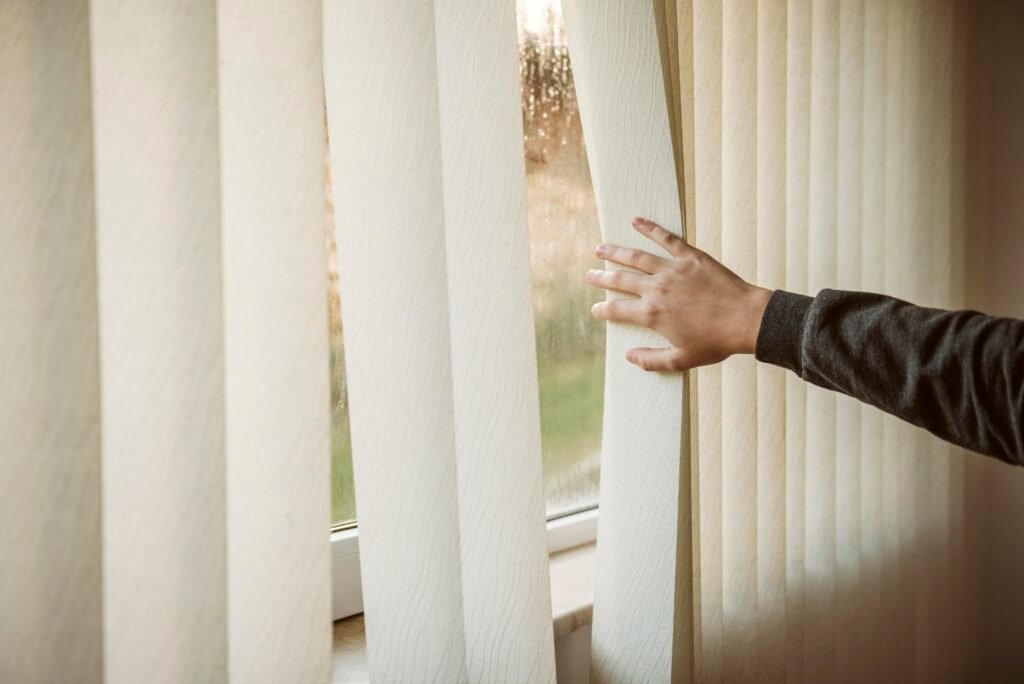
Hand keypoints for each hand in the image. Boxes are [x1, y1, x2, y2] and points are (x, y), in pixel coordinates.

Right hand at [586, 217, 771, 371]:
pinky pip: (665, 238)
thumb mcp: (681, 359)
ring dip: (615, 252)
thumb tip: (629, 356)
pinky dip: (649, 228)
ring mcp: (672, 270)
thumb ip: (652, 360)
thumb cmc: (715, 342)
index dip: (603, 310)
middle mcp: (656, 288)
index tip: (596, 310)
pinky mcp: (689, 256)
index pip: (617, 309)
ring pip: (636, 257)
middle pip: (620, 280)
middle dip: (601, 277)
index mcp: (651, 314)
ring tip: (601, 249)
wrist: (745, 319)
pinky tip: (636, 221)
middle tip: (590, 275)